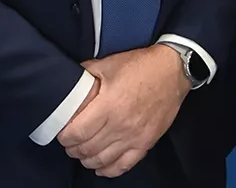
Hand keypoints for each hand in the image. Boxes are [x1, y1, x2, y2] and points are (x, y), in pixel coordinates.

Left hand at [57, 45, 189, 176]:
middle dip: (73, 149)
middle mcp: (121, 125)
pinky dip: (109, 170)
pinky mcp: (146, 142)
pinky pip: (124, 165)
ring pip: (103, 160)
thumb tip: (70, 80)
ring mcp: (134, 137)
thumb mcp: (109, 63)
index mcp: (109, 105)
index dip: (65, 137)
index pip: (78, 133)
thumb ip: (86, 72)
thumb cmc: (141, 66)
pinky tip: (100, 168)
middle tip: (70, 143)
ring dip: (87, 160)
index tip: (62, 133)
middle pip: (88, 149)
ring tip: (82, 153)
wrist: (173, 71)